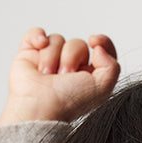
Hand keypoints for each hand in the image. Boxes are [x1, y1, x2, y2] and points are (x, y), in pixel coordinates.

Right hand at [0, 29, 119, 124]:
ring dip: (52, 56)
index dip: (101, 41)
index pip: (100, 49)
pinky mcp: (30, 56)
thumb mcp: (102, 88)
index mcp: (87, 76)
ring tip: (47, 75)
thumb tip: (98, 47)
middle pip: (77, 43)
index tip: (95, 42)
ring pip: (57, 40)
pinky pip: (35, 34)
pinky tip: (39, 47)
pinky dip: (37, 37)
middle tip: (64, 76)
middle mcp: (69, 68)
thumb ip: (112, 66)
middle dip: (71, 57)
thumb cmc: (68, 103)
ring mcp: (48, 61)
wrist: (40, 108)